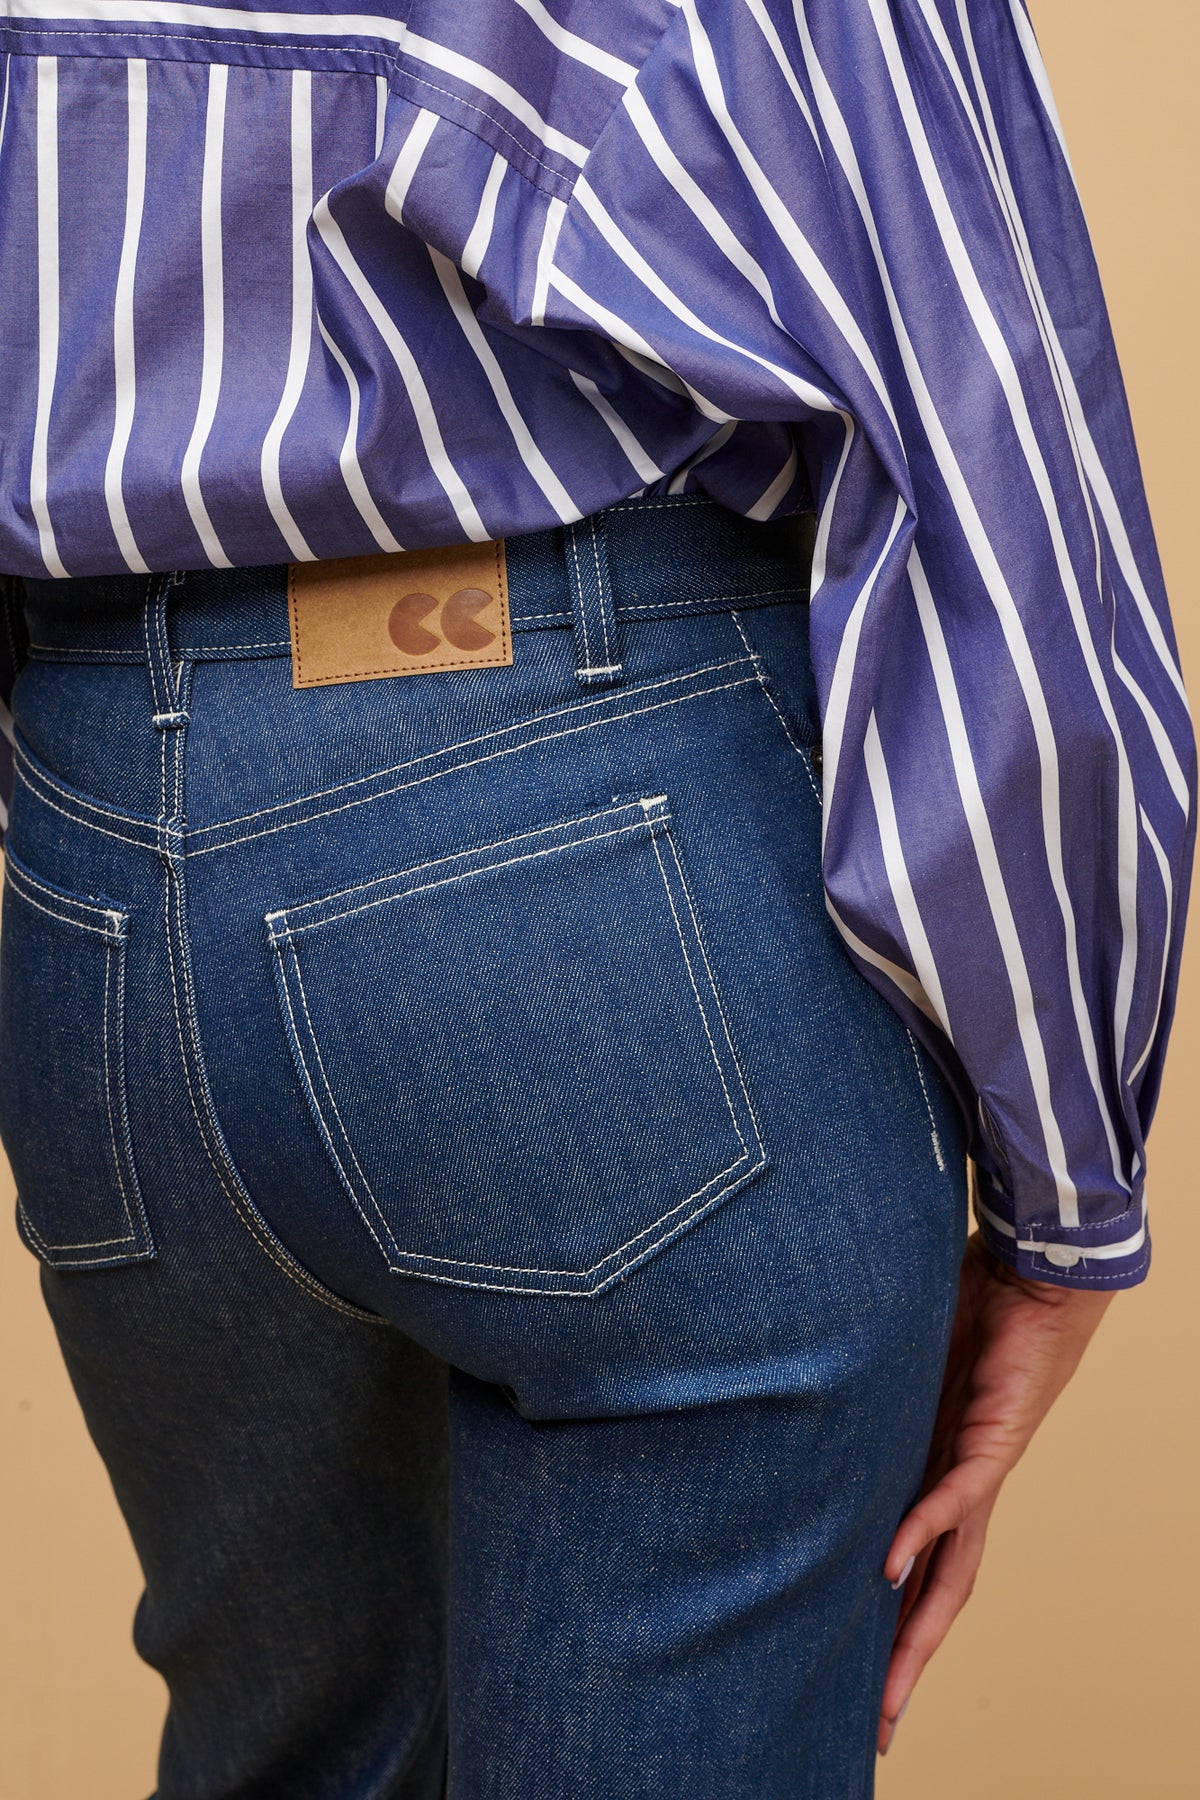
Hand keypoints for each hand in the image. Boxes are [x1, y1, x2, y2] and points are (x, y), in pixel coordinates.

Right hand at [877, 1229, 1113, 1755]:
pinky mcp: (991, 1438)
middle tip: (881, 1722)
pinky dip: (922, 1533)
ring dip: (920, 1630)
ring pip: (952, 1569)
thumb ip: (872, 1402)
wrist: (1031, 1276)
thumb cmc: (973, 1309)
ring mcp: (981, 1468)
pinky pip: (955, 1496)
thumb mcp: (905, 1372)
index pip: (922, 1569)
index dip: (897, 1626)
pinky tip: (891, 1568)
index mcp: (943, 1475)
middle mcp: (966, 1487)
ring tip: (891, 1683)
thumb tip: (810, 1410)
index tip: (867, 1677)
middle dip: (908, 1660)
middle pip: (938, 1594)